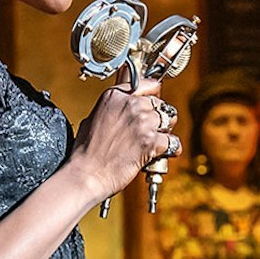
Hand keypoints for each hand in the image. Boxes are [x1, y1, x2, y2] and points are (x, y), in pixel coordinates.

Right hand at [70, 76, 179, 199]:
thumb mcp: (94, 117)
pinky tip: (160, 153)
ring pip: (168, 121)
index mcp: (115, 95)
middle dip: (158, 117)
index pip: (148, 85)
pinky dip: (170, 149)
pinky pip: (173, 141)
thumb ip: (113, 107)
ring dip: (164, 132)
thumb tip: (124, 106)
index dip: (153, 95)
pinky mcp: (151, 141)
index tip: (154, 102)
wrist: (87, 173)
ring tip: (153, 142)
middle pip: (160, 104)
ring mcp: (142, 122)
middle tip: (150, 130)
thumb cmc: (86, 151)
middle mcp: (130, 105)